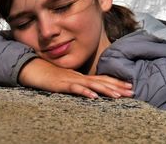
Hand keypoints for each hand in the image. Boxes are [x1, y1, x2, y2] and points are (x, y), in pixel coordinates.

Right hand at [18, 58, 133, 98]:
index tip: (130, 86)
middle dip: (117, 87)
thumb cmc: (49, 76)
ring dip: (106, 90)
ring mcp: (71, 79)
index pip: (102, 79)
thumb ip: (78, 85)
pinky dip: (84, 92)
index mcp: (81, 77)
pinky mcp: (61, 84)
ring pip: (92, 85)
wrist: (33, 68)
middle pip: (101, 81)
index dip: (116, 82)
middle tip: (132, 91)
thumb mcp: (66, 81)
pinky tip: (93, 97)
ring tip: (118, 96)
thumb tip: (90, 91)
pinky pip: (75, 89)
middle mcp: (79, 77)